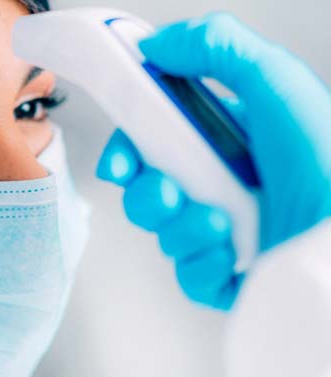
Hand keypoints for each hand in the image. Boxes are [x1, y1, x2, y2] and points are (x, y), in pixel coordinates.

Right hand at [97, 13, 330, 309]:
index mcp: (229, 139)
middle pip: (148, 189)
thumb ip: (214, 47)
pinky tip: (231, 257)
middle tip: (171, 193)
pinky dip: (203, 267)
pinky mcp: (233, 276)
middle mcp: (225, 184)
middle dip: (148, 194)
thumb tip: (157, 44)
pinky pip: (190, 277)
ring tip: (220, 225)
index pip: (156, 140)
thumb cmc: (328, 163)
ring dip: (183, 229)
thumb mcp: (276, 83)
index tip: (120, 161)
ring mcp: (228, 232)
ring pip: (165, 235)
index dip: (128, 149)